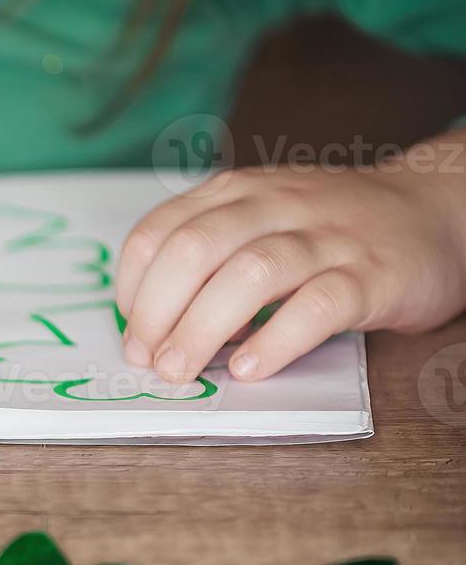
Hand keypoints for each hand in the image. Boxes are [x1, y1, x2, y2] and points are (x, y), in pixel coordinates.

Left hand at [117, 140, 465, 382]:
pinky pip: (316, 306)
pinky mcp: (371, 275)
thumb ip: (208, 257)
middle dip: (156, 312)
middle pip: (194, 250)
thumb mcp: (258, 219)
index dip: (132, 288)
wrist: (434, 210)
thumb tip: (153, 326)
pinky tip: (248, 369)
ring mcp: (325, 238)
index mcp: (236, 193)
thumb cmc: (328, 228)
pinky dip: (275, 341)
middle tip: (147, 361)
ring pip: (250, 275)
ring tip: (180, 371)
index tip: (130, 332)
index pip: (159, 232)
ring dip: (201, 330)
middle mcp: (275, 206)